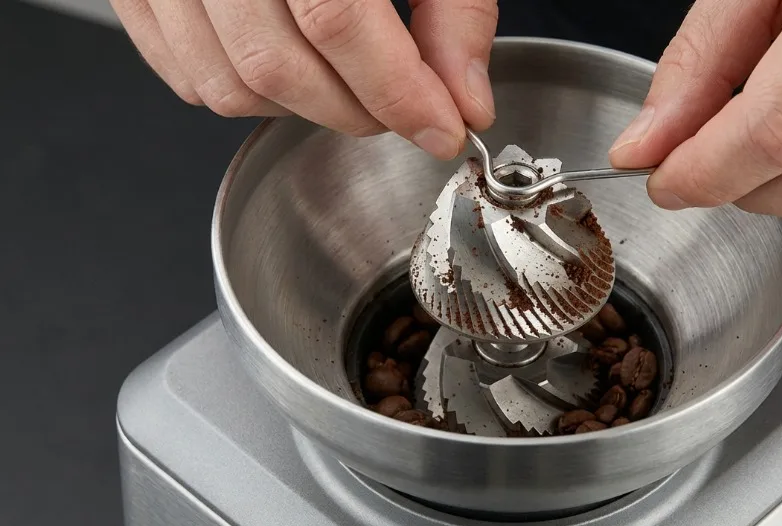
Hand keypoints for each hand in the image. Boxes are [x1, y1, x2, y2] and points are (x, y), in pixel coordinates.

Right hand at [109, 0, 497, 158]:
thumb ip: (453, 8)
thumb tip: (464, 99)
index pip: (335, 18)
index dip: (395, 91)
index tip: (441, 127)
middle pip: (277, 65)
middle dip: (357, 111)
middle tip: (403, 108)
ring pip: (229, 85)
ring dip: (305, 110)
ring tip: (351, 83)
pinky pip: (187, 77)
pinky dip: (250, 96)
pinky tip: (295, 68)